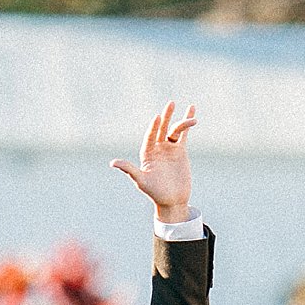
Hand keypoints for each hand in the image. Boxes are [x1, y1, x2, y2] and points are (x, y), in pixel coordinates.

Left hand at [111, 102, 196, 220]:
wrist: (172, 201)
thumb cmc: (155, 193)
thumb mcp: (141, 181)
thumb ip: (129, 170)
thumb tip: (113, 163)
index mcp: (147, 153)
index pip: (150, 136)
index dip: (154, 127)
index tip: (157, 118)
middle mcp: (157, 148)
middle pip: (162, 128)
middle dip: (166, 117)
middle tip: (170, 104)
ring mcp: (169, 148)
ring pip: (175, 130)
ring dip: (182, 122)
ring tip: (191, 115)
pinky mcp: (180, 150)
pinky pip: (184, 134)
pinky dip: (187, 123)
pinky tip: (192, 111)